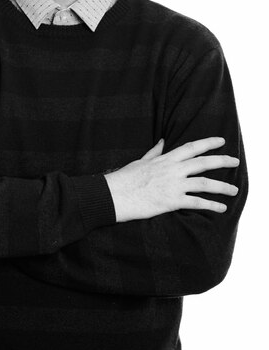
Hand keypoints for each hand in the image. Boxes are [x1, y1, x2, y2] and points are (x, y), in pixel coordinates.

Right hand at [104, 137, 238, 221]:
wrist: (114, 194)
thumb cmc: (124, 178)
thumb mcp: (140, 161)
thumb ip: (154, 152)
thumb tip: (163, 141)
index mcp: (165, 159)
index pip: (191, 147)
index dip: (208, 143)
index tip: (221, 141)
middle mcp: (172, 170)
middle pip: (203, 162)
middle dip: (222, 161)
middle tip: (235, 161)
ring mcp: (173, 185)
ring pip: (204, 183)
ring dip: (222, 186)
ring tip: (234, 190)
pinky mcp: (171, 201)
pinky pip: (196, 202)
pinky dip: (211, 205)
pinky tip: (221, 208)